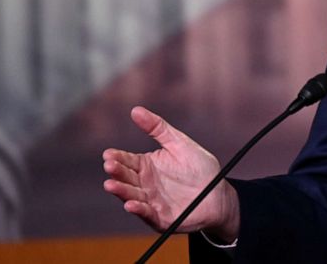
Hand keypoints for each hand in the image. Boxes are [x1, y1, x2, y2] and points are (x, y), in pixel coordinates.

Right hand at [102, 106, 240, 240]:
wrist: (218, 193)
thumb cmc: (199, 168)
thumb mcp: (179, 143)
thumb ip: (158, 128)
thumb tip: (135, 110)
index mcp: (147, 166)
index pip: (127, 160)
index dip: (117, 158)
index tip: (108, 154)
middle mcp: (145, 184)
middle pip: (126, 177)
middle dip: (116, 172)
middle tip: (109, 165)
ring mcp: (151, 201)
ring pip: (132, 196)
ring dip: (121, 191)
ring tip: (111, 184)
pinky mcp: (160, 217)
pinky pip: (147, 214)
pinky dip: (139, 210)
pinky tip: (131, 204)